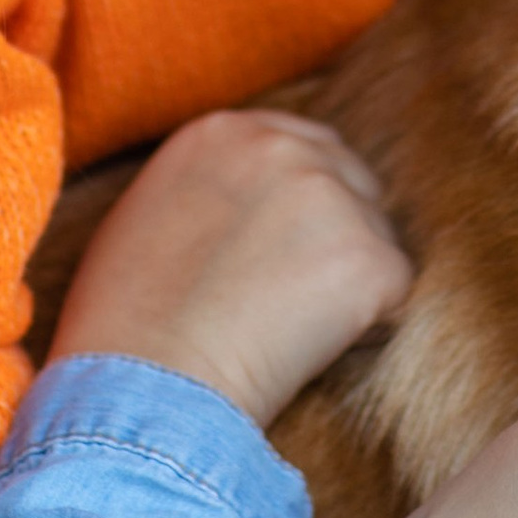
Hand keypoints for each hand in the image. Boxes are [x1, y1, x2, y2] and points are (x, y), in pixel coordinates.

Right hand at [47, 109, 410, 427]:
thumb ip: (205, 188)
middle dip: (336, 237)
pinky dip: (367, 332)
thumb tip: (243, 204)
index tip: (283, 253)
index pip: (299, 145)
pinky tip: (310, 356)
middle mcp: (282, 146)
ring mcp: (331, 197)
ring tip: (286, 336)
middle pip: (350, 181)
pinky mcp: (369, 258)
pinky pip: (395, 295)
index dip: (300, 206)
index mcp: (221, 131)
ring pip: (376, 239)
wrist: (144, 386)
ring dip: (349, 285)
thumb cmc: (122, 324)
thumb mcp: (144, 217)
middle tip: (292, 303)